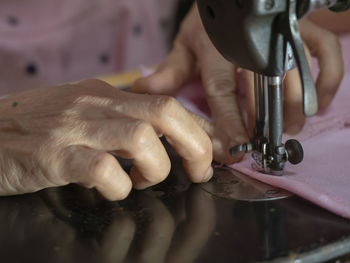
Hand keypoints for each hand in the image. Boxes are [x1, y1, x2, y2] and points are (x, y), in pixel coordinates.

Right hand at [0, 79, 212, 199]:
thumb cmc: (41, 126)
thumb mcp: (88, 113)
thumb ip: (124, 121)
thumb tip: (166, 137)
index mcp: (107, 94)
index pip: (166, 103)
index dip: (199, 129)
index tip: (212, 152)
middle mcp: (95, 104)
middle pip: (164, 112)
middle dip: (193, 144)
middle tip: (196, 170)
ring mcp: (75, 128)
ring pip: (140, 138)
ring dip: (155, 168)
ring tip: (142, 180)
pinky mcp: (54, 156)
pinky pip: (102, 169)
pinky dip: (119, 187)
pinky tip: (113, 190)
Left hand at [133, 4, 343, 162]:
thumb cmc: (210, 22)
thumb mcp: (186, 44)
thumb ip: (169, 71)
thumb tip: (143, 91)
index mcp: (218, 49)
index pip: (223, 93)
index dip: (230, 123)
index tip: (235, 149)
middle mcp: (252, 44)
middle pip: (263, 90)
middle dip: (266, 123)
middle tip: (265, 147)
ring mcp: (281, 34)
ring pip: (297, 77)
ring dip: (295, 109)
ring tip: (290, 131)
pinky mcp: (304, 29)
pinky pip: (326, 56)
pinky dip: (327, 82)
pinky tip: (317, 104)